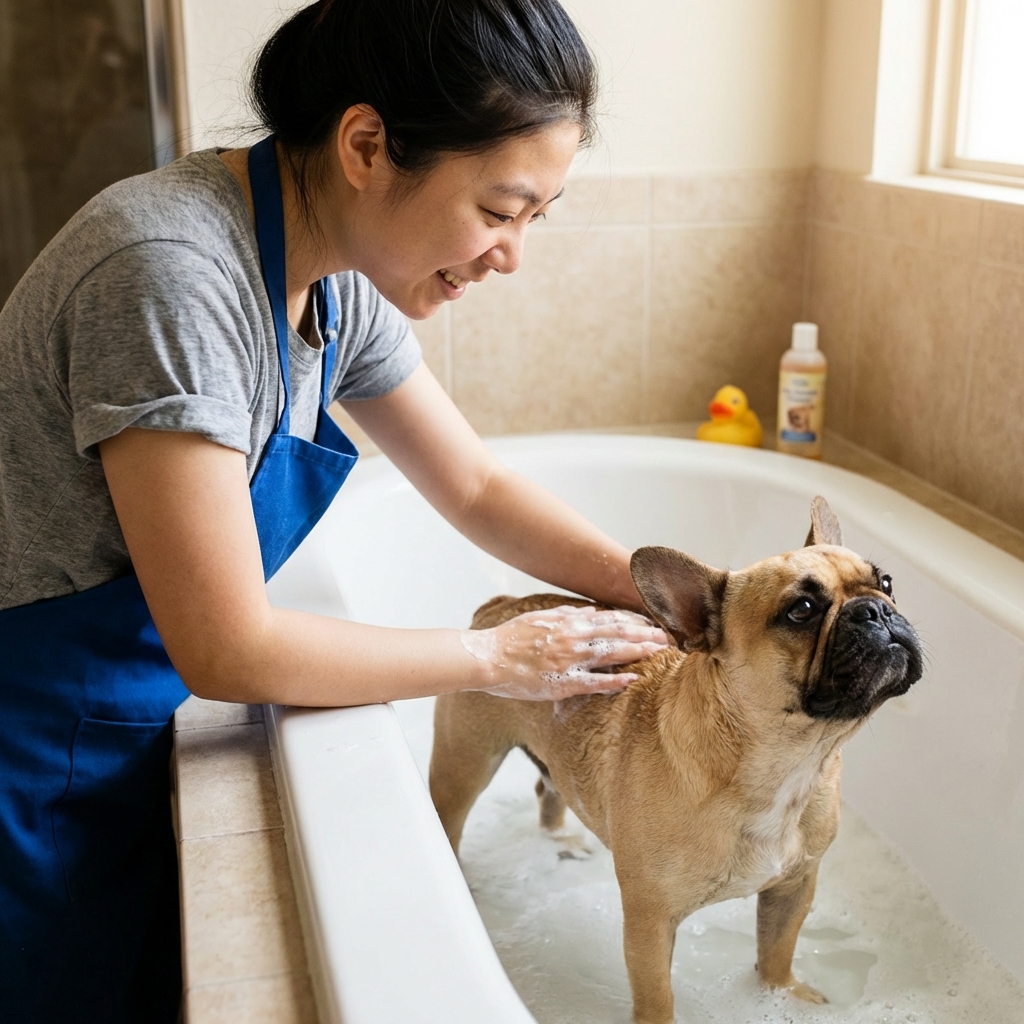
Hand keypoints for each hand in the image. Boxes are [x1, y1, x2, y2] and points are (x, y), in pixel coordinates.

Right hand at [461, 605, 669, 700]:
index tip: (653, 623)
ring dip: (638, 653)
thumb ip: (567, 614)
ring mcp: (569, 660)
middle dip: (645, 636)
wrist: (487, 656)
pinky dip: (615, 680)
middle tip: (670, 638)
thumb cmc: (510, 637)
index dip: (633, 622)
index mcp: (568, 622)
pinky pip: (594, 682)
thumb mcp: (540, 617)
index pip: (609, 619)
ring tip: (660, 653)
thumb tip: (589, 611)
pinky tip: (634, 679)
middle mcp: (573, 638)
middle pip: (617, 635)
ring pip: (611, 654)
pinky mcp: (562, 682)